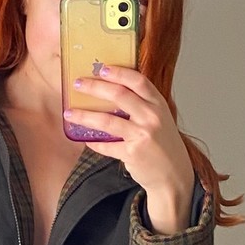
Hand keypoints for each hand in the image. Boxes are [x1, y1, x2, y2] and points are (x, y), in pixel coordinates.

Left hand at [64, 62, 195, 232]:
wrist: (174, 176)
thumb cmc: (164, 146)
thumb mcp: (160, 120)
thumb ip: (142, 106)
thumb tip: (111, 93)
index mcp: (159, 105)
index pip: (138, 81)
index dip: (119, 72)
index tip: (102, 68)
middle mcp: (152, 117)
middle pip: (119, 95)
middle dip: (95, 87)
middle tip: (78, 84)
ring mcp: (143, 135)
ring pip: (107, 120)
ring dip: (84, 115)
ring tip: (69, 113)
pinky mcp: (132, 153)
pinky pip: (106, 145)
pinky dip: (94, 143)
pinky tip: (85, 140)